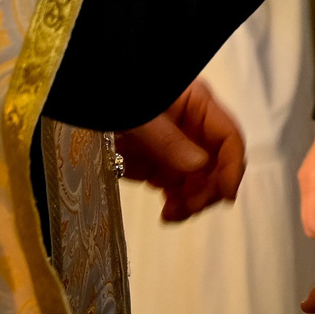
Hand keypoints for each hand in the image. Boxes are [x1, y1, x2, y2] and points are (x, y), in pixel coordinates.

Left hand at [114, 80, 246, 222]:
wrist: (81, 107)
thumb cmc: (112, 99)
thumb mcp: (141, 117)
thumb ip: (168, 139)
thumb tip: (200, 165)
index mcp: (197, 105)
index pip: (229, 136)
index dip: (233, 166)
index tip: (226, 195)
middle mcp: (193, 128)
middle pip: (220, 164)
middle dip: (210, 189)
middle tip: (190, 207)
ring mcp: (177, 150)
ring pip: (203, 183)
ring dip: (194, 202)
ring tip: (171, 214)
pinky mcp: (159, 168)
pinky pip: (180, 191)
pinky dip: (178, 206)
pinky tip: (166, 214)